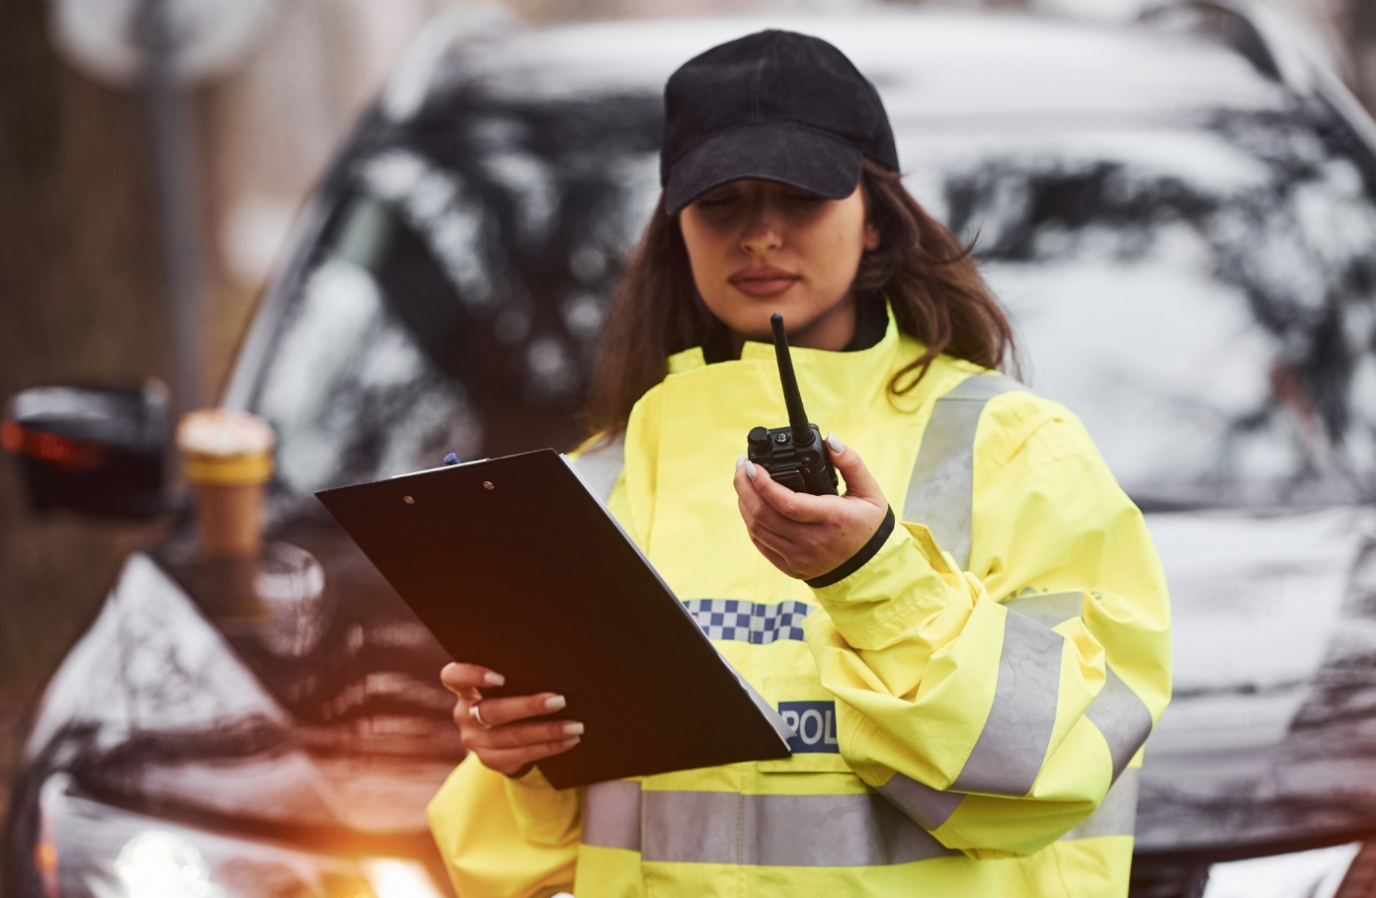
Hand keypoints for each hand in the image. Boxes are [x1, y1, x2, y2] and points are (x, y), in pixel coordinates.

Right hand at [440, 662, 581, 776]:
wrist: (503, 736)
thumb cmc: (511, 694)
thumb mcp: (507, 684)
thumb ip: (517, 675)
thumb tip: (556, 667)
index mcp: (465, 689)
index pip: (454, 677)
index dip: (472, 675)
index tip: (499, 678)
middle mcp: (464, 714)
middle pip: (492, 712)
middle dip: (529, 707)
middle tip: (560, 701)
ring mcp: (474, 740)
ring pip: (511, 736)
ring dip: (547, 731)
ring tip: (575, 726)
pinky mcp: (490, 760)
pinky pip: (521, 755)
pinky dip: (549, 747)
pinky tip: (569, 741)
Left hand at [733, 434, 888, 580]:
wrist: (869, 566)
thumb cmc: (867, 524)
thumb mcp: (869, 491)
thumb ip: (851, 462)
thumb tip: (829, 440)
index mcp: (832, 519)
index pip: (788, 503)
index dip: (763, 484)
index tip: (751, 465)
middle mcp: (812, 541)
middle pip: (764, 514)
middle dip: (745, 487)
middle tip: (742, 466)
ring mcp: (798, 557)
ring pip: (757, 529)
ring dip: (744, 503)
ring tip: (744, 482)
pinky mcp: (790, 567)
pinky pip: (761, 544)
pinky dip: (751, 522)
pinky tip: (751, 505)